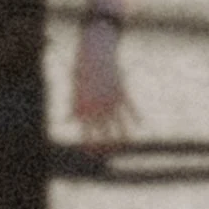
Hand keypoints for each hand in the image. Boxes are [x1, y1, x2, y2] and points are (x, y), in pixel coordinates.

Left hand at [72, 26, 137, 150]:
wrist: (95, 53)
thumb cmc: (82, 71)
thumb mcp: (75, 89)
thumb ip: (73, 106)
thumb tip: (67, 121)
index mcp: (85, 109)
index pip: (87, 134)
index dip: (89, 146)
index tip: (92, 154)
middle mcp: (99, 108)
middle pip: (104, 133)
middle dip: (106, 145)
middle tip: (109, 153)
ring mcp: (112, 101)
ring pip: (120, 123)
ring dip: (123, 136)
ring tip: (125, 145)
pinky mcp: (122, 92)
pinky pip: (131, 108)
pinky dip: (136, 116)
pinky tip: (140, 124)